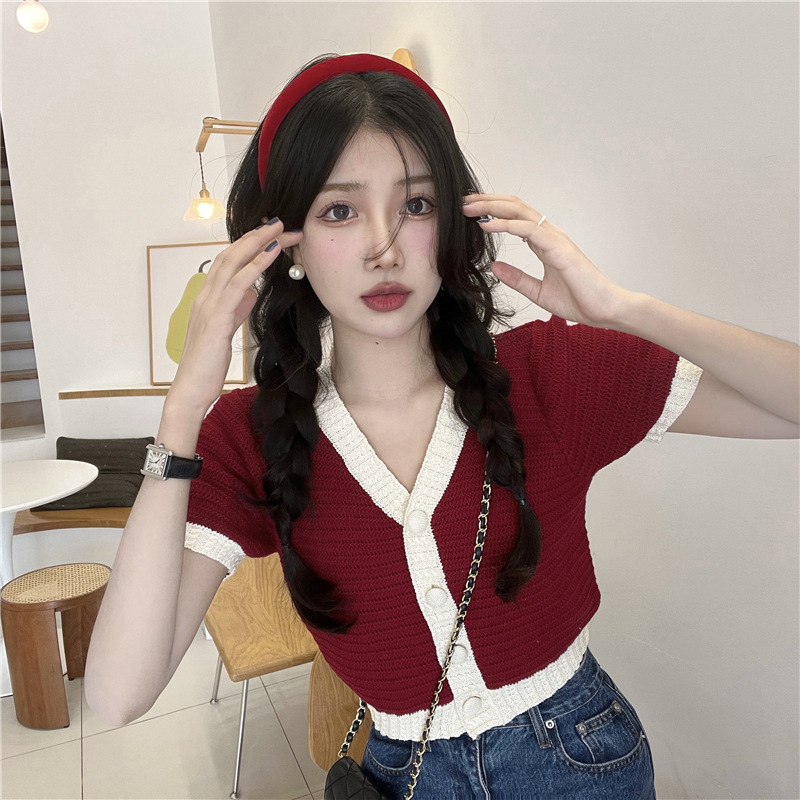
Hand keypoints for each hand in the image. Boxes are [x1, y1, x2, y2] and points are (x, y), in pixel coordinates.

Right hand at [168, 219, 302, 417]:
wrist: (192, 389)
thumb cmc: (208, 364)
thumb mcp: (227, 330)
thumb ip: (236, 309)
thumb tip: (250, 292)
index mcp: (208, 299)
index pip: (229, 262)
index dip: (249, 245)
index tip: (270, 234)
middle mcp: (205, 296)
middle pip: (231, 255)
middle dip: (255, 235)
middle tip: (279, 222)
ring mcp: (209, 305)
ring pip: (233, 262)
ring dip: (258, 242)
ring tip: (278, 228)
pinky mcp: (216, 318)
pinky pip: (239, 283)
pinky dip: (256, 264)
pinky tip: (272, 252)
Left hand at [463, 194, 632, 327]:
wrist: (604, 310)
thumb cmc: (579, 300)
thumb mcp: (538, 291)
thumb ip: (517, 278)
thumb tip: (494, 266)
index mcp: (545, 243)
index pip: (516, 217)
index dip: (493, 211)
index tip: (471, 212)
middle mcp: (549, 235)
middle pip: (515, 208)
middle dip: (488, 202)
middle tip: (464, 201)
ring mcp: (555, 239)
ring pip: (520, 212)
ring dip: (492, 208)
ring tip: (470, 208)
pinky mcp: (559, 248)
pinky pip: (529, 230)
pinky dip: (506, 225)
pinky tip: (488, 224)